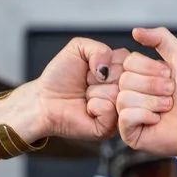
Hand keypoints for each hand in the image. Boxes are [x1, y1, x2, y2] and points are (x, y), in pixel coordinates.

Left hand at [10, 36, 124, 146]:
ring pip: (117, 94)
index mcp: (123, 72)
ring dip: (93, 91)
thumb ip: (99, 49)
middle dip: (97, 77)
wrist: (44, 99)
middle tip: (87, 83)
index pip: (131, 61)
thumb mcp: (78, 48)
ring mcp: (119, 111)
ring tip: (86, 96)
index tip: (93, 68)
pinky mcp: (109, 128)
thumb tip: (107, 70)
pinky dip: (94, 105)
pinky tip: (87, 108)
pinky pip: (109, 109)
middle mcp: (125, 92)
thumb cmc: (61, 76)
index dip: (107, 61)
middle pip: (126, 78)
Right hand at [116, 27, 176, 166]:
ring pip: (125, 97)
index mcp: (140, 75)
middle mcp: (131, 92)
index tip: (169, 76)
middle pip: (125, 79)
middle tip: (170, 94)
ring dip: (153, 102)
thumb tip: (136, 31)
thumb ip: (161, 37)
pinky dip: (146, 116)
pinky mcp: (129, 132)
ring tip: (166, 107)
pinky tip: (157, 120)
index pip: (129, 62)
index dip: (151, 68)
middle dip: (154, 86)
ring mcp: (128, 113)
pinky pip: (126, 116)